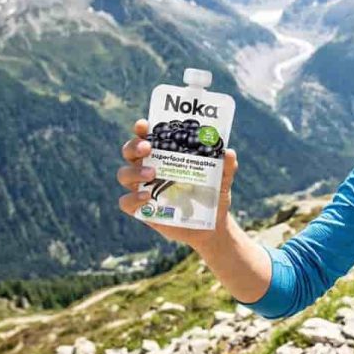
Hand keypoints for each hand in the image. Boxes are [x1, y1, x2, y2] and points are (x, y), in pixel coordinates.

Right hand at [117, 119, 238, 248]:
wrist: (211, 227)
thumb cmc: (213, 196)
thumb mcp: (222, 181)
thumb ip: (226, 167)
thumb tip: (228, 152)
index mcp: (165, 156)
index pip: (147, 137)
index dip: (141, 129)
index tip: (144, 125)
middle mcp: (150, 168)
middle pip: (130, 152)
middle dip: (134, 146)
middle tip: (147, 148)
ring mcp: (143, 189)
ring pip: (124, 174)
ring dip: (134, 171)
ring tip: (152, 174)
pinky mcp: (141, 210)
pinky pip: (126, 202)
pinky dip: (132, 198)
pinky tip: (146, 198)